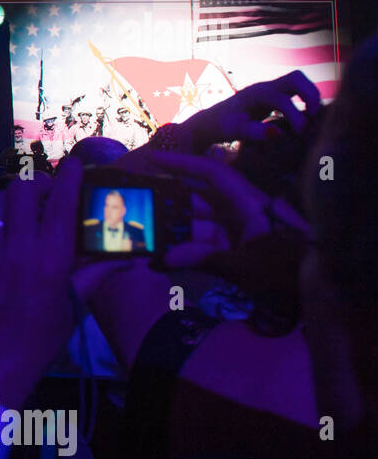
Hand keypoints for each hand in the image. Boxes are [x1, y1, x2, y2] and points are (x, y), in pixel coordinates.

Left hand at [0, 158, 82, 407]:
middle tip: (49, 193)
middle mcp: (17, 246)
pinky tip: (5, 232)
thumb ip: (97, 274)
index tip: (76, 166)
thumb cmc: (39, 339)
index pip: (61, 201)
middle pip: (22, 189)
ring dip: (15, 198)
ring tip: (27, 210)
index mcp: (50, 258)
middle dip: (38, 183)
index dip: (69, 176)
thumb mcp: (74, 307)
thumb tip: (128, 257)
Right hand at [147, 150, 308, 268]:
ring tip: (147, 233)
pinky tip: (165, 256)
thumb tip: (160, 259)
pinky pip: (206, 243)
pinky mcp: (239, 251)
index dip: (183, 164)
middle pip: (202, 197)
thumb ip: (199, 259)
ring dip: (176, 229)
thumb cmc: (287, 277)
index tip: (154, 158)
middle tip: (141, 202)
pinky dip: (187, 249)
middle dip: (171, 200)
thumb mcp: (242, 268)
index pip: (213, 173)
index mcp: (252, 205)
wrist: (317, 300)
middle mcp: (245, 213)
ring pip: (201, 223)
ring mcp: (242, 232)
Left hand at [183, 70, 320, 148]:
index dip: (295, 115)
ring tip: (314, 118)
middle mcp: (265, 87)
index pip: (282, 99)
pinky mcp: (273, 96)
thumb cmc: (219, 126)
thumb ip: (254, 132)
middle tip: (314, 117)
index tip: (300, 133)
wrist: (209, 121)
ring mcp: (270, 89)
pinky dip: (306, 100)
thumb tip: (279, 133)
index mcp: (255, 95)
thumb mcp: (233, 131)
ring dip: (310, 96)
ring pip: (299, 81)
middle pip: (297, 78)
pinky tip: (307, 118)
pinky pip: (296, 91)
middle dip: (311, 94)